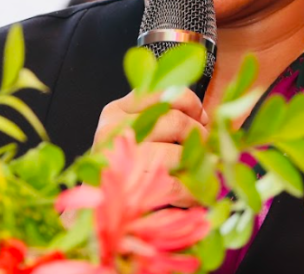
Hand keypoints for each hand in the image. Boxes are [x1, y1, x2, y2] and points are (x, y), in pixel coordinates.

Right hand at [94, 88, 209, 206]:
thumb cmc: (124, 170)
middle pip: (175, 121)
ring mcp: (119, 156)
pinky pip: (170, 183)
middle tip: (207, 150)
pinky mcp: (126, 185)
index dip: (192, 105)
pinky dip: (189, 191)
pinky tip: (195, 195)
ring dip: (196, 164)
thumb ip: (164, 121)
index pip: (167, 94)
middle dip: (198, 137)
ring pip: (174, 152)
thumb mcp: (139, 136)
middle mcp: (115, 127)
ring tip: (203, 171)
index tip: (203, 120)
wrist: (96, 207)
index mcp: (120, 109)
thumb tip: (208, 122)